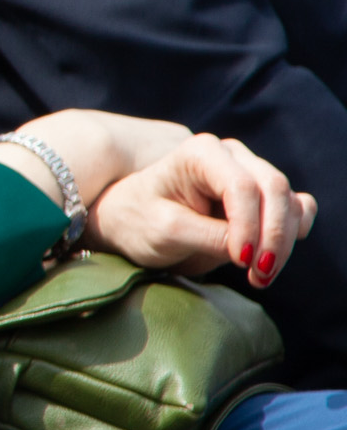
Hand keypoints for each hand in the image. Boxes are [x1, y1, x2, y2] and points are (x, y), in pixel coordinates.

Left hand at [86, 134, 316, 288]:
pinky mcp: (262, 195)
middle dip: (273, 237)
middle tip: (258, 276)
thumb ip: (208, 236)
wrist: (131, 222)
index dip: (248, 226)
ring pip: (291, 201)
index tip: (240, 262)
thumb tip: (252, 249)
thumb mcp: (165, 231)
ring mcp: (250, 171)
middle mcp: (230, 155)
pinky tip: (272, 257)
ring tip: (259, 276)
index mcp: (199, 153)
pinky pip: (298, 207)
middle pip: (274, 189)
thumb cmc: (138, 221)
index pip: (241, 186)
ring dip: (284, 242)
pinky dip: (295, 233)